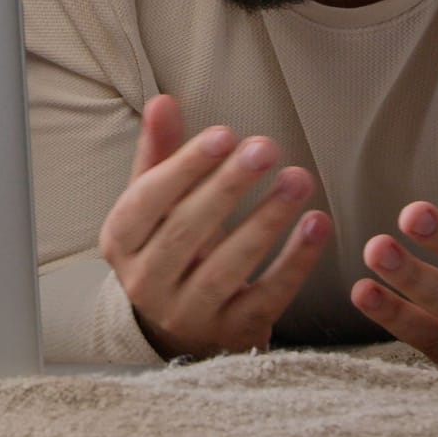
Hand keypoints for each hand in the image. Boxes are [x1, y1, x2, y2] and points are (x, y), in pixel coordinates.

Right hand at [97, 94, 330, 359]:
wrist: (184, 329)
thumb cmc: (169, 246)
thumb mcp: (156, 203)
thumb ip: (161, 153)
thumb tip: (163, 102)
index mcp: (121, 242)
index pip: (147, 201)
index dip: (185, 167)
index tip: (224, 133)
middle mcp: (146, 283)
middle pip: (186, 232)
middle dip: (229, 187)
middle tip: (265, 147)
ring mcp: (189, 314)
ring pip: (227, 267)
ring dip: (266, 220)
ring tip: (298, 179)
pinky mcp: (233, 334)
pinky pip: (268, 296)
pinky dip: (295, 261)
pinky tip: (317, 224)